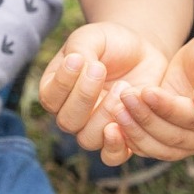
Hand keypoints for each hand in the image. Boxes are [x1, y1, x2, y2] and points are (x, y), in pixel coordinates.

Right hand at [36, 22, 170, 163]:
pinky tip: (126, 121)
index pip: (50, 98)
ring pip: (88, 139)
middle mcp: (71, 114)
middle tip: (101, 68)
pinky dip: (117, 145)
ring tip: (123, 86)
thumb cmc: (111, 43)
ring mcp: (95, 129)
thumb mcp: (92, 37)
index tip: (80, 58)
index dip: (64, 82)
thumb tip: (78, 66)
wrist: (143, 52)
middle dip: (84, 96)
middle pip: (67, 122)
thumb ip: (80, 49)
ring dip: (105, 113)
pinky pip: (112, 156)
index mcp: (56, 91)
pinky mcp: (122, 137)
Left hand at [110, 26, 193, 159]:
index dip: (168, 108)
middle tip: (123, 98)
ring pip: (161, 148)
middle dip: (146, 119)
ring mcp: (192, 141)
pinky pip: (152, 147)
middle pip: (175, 138)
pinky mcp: (173, 137)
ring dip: (136, 131)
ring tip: (115, 108)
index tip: (145, 90)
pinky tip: (114, 122)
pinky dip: (133, 138)